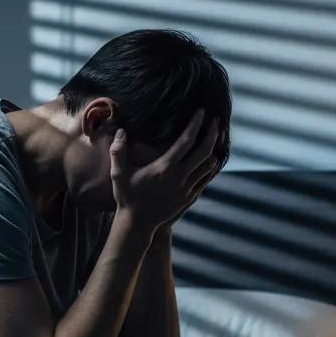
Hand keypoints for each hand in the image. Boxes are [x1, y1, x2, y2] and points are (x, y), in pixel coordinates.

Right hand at [109, 107, 220, 235]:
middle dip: (213, 133)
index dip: (196, 124)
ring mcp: (187, 188)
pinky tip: (212, 158)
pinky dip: (211, 167)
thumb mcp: (118, 174)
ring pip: (209, 165)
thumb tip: (121, 131)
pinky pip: (206, 179)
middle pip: (204, 151)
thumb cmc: (127, 197)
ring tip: (218, 137)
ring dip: (215, 149)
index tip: (202, 112)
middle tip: (216, 121)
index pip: (186, 140)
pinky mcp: (189, 197)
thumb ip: (117, 151)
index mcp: (165, 167)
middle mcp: (180, 177)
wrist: (137, 224)